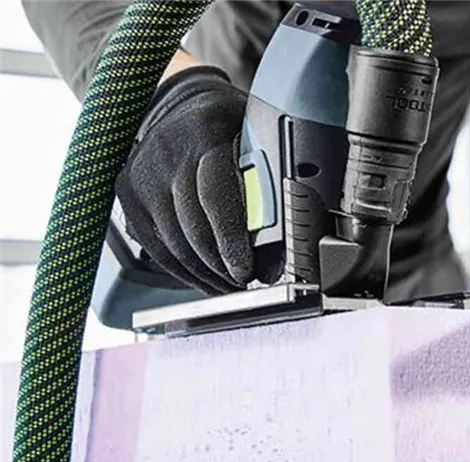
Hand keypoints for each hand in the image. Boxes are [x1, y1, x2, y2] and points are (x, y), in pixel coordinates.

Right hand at [116, 66, 252, 293]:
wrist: (176, 104)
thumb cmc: (225, 126)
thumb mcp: (253, 134)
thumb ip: (266, 179)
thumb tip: (278, 246)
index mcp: (206, 131)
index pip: (216, 197)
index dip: (233, 241)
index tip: (247, 272)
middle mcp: (167, 151)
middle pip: (195, 230)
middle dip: (224, 266)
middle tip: (247, 283)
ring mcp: (142, 174)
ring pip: (177, 245)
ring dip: (207, 275)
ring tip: (231, 286)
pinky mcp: (128, 195)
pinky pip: (158, 248)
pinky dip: (185, 272)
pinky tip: (206, 281)